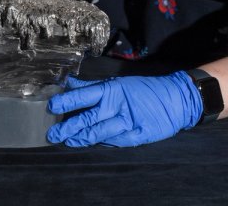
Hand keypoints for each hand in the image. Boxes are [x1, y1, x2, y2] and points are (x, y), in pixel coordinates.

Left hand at [46, 72, 202, 146]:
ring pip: (99, 133)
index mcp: (111, 90)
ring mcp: (128, 122)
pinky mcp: (138, 135)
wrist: (175, 99)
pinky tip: (93, 144)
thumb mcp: (117, 83)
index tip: (51, 107)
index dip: (66, 102)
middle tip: (53, 134)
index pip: (83, 96)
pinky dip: (104, 143)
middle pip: (88, 118)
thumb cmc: (143, 89)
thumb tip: (69, 83)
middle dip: (69, 128)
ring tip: (68, 142)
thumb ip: (91, 87)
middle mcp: (117, 106)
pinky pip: (116, 142)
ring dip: (82, 139)